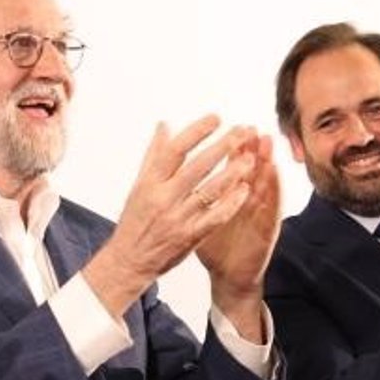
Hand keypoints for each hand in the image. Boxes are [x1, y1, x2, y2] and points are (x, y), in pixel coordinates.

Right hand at [82, 116, 256, 315]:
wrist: (129, 261)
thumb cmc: (135, 220)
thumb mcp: (139, 185)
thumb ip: (154, 155)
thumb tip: (165, 125)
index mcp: (149, 183)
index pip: (174, 151)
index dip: (196, 132)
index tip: (215, 118)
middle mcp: (163, 198)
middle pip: (197, 167)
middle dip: (221, 147)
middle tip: (242, 131)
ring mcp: (178, 218)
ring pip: (209, 191)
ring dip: (232, 173)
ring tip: (249, 158)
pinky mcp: (189, 237)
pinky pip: (214, 217)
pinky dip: (230, 204)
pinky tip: (244, 190)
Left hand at [195, 134, 279, 339]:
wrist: (229, 277)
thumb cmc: (215, 246)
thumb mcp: (202, 216)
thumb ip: (194, 192)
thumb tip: (178, 169)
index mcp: (232, 197)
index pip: (234, 167)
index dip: (233, 147)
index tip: (232, 126)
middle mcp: (248, 202)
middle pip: (252, 171)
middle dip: (252, 148)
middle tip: (251, 128)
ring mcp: (259, 216)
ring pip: (264, 185)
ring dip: (266, 164)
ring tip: (266, 145)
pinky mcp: (267, 231)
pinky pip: (270, 210)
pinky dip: (272, 194)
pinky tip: (272, 179)